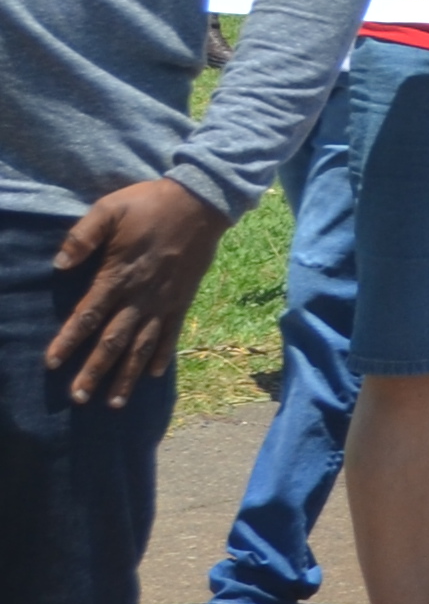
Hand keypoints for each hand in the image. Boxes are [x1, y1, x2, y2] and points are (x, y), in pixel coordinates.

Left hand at [46, 175, 224, 404]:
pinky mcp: (182, 298)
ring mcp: (164, 300)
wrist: (202, 201)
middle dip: (95, 371)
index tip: (52, 363)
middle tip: (79, 398)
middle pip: (114, 341)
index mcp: (119, 275)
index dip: (69, 339)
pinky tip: (155, 375)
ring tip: (114, 402)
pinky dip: (163, 355)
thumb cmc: (150, 205)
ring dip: (127, 375)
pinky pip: (171, 333)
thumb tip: (59, 264)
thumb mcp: (110, 209)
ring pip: (142, 346)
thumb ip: (83, 236)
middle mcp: (141, 296)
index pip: (89, 314)